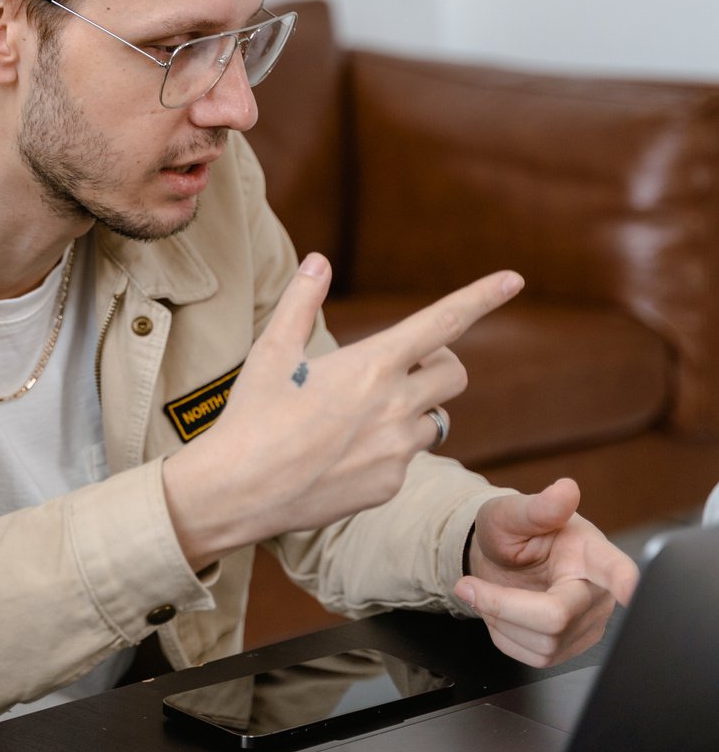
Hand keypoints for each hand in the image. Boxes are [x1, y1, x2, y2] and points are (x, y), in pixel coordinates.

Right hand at [163, 253, 523, 568]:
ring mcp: (396, 451)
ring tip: (359, 418)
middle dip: (437, 364)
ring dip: (412, 410)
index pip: (442, 321)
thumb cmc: (251, 415)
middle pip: (454, 373)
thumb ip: (302, 301)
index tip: (513, 278)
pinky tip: (344, 454)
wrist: (238, 491)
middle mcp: (395, 406)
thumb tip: (320, 261)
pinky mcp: (389, 486)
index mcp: (372, 365)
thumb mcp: (271, 351)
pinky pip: (408, 458)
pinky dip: (388, 450)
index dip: (482, 297)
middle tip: (397, 369)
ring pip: (434, 419)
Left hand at [453, 479, 638, 665]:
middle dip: (503, 605)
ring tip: (492, 593)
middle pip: (556, 618)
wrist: (501, 560)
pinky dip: (506, 637)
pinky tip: (505, 612)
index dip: (624, 582)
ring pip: (543, 644)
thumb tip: (565, 490)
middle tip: (468, 585)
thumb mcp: (511, 513)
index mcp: (591, 552)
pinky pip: (534, 658)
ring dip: (500, 620)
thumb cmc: (511, 531)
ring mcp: (588, 624)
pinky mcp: (572, 648)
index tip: (629, 590)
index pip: (616, 570)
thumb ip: (537, 507)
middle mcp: (598, 592)